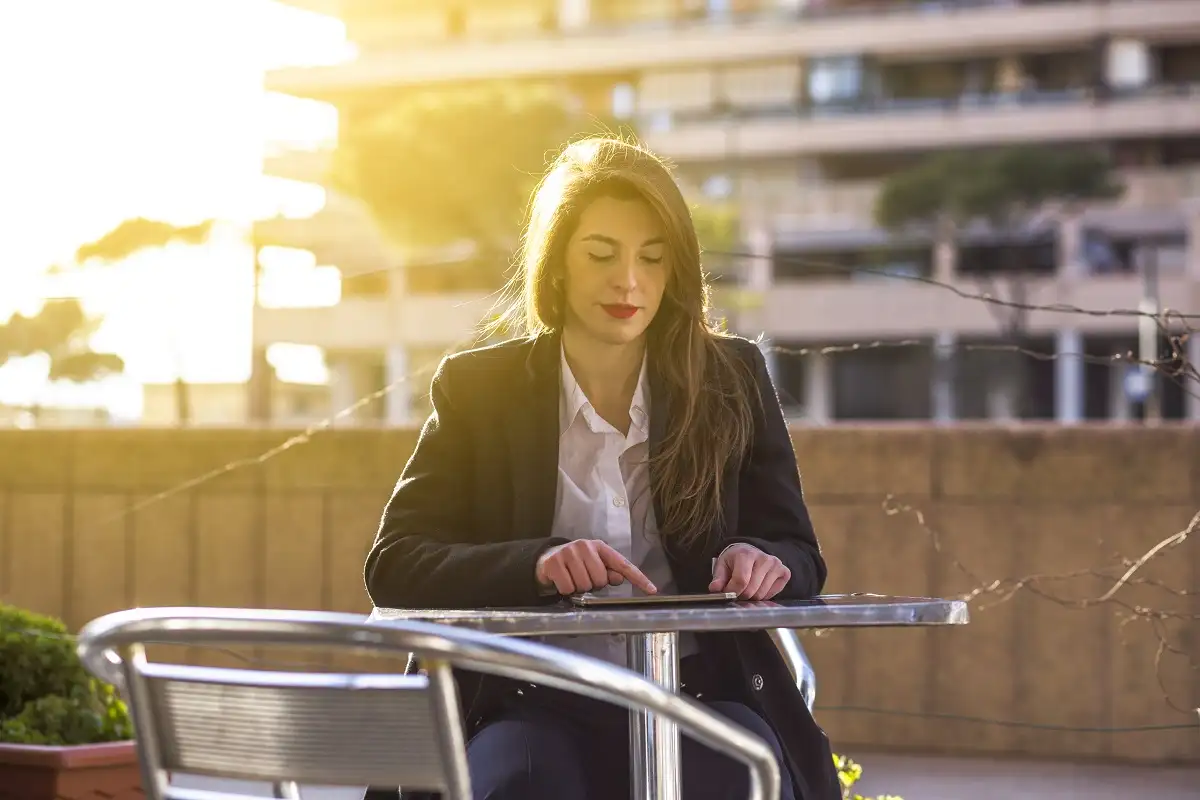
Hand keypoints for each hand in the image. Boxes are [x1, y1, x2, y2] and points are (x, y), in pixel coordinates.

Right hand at [536, 539, 657, 595]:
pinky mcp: (554, 562)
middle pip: (600, 580)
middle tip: (584, 579)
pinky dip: (566, 590)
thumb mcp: (594, 565)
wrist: (547, 558)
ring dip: (579, 589)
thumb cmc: (576, 564)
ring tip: (573, 579)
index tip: (652, 590)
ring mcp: (569, 553)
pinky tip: (562, 581)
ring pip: (584, 585)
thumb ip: (609, 572)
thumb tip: (618, 578)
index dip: (638, 578)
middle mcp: (585, 546)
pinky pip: (568, 588)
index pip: (623, 564)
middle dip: (593, 585)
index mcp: (600, 547)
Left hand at [709, 543, 789, 599]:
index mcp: (746, 554)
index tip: (727, 593)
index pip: (741, 580)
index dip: (732, 591)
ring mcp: (776, 565)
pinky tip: (758, 587)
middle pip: (752, 590)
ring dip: (752, 597)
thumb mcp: (722, 565)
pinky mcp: (784, 572)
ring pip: (761, 595)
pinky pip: (772, 594)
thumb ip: (718, 578)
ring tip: (747, 588)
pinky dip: (764, 595)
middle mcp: (764, 558)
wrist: (750, 552)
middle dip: (741, 595)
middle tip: (737, 591)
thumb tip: (715, 589)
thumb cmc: (734, 560)